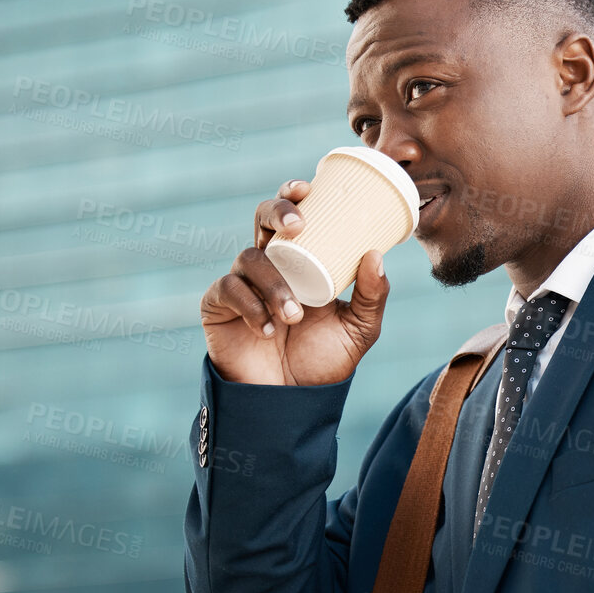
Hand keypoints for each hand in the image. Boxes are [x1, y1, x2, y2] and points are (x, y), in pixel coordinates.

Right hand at [199, 178, 389, 385]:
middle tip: (298, 227)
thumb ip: (372, 297)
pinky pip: (228, 290)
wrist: (290, 403)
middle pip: (261, 218)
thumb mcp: (359, 329)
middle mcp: (269, 265)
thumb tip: (375, 254)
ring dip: (274, 283)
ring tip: (294, 315)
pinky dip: (251, 306)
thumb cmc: (323, 362)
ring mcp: (241, 283)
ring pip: (249, 258)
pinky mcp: (218, 306)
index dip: (292, 195)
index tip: (307, 189)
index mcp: (300, 261)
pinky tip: (268, 328)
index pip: (291, 217)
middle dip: (277, 212)